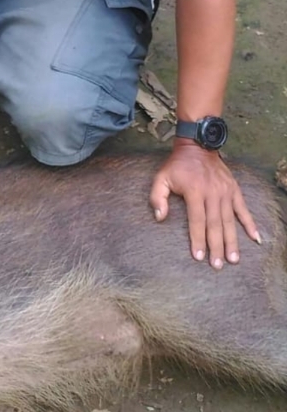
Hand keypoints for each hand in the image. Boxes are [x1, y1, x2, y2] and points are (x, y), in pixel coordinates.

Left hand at [150, 140, 260, 267]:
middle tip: (218, 265)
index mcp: (194, 192)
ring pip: (229, 221)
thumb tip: (160, 218)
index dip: (198, 239)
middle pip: (215, 225)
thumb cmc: (177, 165)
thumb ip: (157, 197)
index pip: (197, 221)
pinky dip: (250, 224)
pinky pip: (243, 209)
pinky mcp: (234, 190)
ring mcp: (225, 192)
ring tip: (234, 259)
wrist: (197, 146)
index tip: (198, 257)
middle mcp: (212, 193)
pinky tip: (255, 239)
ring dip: (232, 241)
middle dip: (216, 247)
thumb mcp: (161, 177)